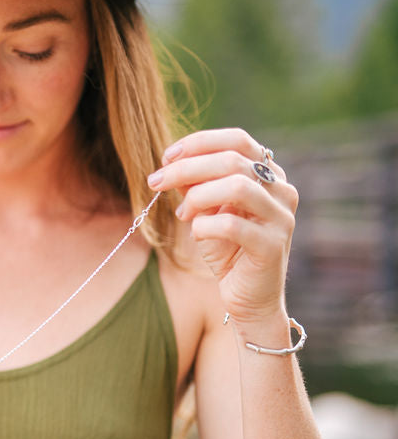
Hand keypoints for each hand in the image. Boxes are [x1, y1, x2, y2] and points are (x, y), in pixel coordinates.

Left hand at [147, 128, 298, 322]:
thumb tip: (172, 162)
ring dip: (197, 196)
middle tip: (155, 181)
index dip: (199, 143)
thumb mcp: (207, 211)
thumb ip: (196, 185)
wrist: (248, 298)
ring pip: (237, 186)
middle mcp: (282, 191)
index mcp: (269, 175)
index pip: (237, 140)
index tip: (166, 156)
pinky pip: (231, 225)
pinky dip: (203, 226)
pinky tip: (196, 234)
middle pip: (233, 160)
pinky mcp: (271, 247)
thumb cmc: (228, 250)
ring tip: (182, 213)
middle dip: (186, 168)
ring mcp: (281, 218)